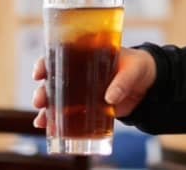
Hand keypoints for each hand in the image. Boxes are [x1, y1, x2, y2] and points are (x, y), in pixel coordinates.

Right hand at [31, 48, 157, 126]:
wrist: (147, 83)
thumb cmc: (137, 67)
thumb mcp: (133, 69)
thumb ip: (122, 81)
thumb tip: (110, 98)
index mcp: (86, 54)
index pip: (58, 55)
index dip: (45, 63)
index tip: (38, 73)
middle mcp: (77, 72)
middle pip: (52, 80)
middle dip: (42, 91)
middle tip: (39, 101)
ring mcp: (80, 91)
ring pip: (56, 100)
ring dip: (46, 110)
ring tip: (41, 121)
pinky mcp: (88, 107)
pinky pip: (69, 115)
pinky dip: (58, 123)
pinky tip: (50, 130)